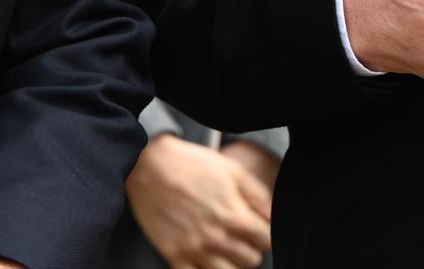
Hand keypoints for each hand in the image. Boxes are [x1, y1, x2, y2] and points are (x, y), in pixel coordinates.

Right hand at [125, 133, 271, 268]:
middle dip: (251, 249)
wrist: (149, 166)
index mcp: (234, 216)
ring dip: (232, 263)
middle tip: (242, 236)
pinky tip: (205, 258)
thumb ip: (259, 196)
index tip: (260, 228)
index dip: (267, 234)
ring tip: (225, 248)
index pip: (267, 241)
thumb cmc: (193, 165)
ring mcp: (194, 250)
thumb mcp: (233, 170)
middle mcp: (216, 238)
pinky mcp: (174, 256)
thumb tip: (275, 217)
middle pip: (251, 261)